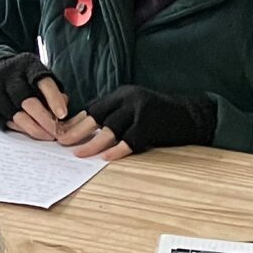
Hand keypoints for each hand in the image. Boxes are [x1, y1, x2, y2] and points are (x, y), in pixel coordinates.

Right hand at [0, 53, 69, 140]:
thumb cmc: (24, 78)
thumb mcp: (40, 76)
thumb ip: (53, 91)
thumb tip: (62, 112)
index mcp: (27, 66)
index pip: (43, 82)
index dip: (54, 99)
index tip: (63, 115)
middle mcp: (9, 77)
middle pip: (27, 100)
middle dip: (44, 119)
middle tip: (56, 132)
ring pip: (16, 115)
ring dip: (34, 129)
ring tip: (47, 136)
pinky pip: (6, 122)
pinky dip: (21, 130)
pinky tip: (32, 133)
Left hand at [56, 84, 217, 159]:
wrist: (191, 116)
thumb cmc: (160, 116)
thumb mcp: (135, 110)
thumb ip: (116, 116)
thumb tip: (88, 132)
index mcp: (122, 94)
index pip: (94, 107)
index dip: (76, 120)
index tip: (61, 132)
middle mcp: (129, 98)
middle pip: (97, 115)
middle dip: (78, 130)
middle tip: (63, 142)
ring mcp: (140, 110)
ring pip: (110, 128)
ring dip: (93, 143)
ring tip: (79, 154)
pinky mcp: (151, 124)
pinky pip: (130, 139)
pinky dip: (117, 150)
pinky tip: (106, 158)